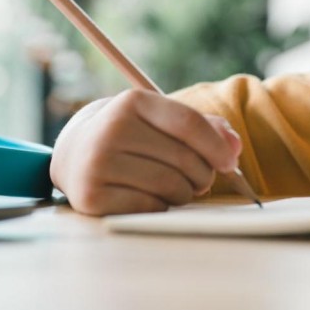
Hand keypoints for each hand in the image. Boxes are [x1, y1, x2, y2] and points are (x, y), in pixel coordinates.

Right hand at [50, 88, 241, 215]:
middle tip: (201, 180)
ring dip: (185, 193)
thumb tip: (234, 146)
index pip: (187, 123)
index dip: (216, 145)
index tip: (230, 162)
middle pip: (183, 159)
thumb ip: (203, 128)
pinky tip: (152, 198)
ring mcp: (97, 162)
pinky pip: (149, 207)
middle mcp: (111, 128)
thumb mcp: (160, 121)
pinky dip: (161, 207)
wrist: (75, 153)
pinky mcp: (90, 195)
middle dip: (203, 174)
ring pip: (169, 186)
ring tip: (178, 188)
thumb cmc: (132, 137)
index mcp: (132, 102)